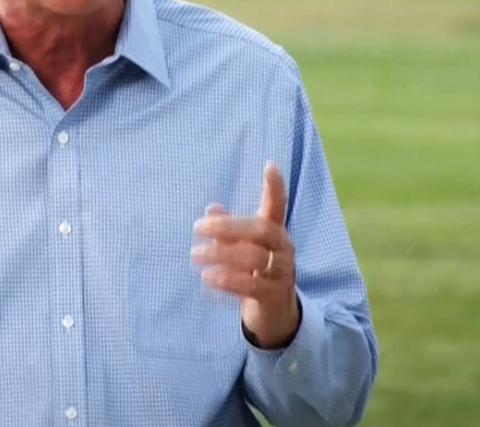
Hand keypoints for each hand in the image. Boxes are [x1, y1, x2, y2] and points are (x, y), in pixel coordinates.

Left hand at [191, 162, 299, 348]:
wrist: (276, 314)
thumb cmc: (255, 272)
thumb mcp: (242, 249)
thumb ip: (228, 230)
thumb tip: (210, 209)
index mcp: (275, 232)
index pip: (278, 205)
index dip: (275, 186)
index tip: (270, 165)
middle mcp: (283, 249)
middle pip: (260, 229)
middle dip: (227, 226)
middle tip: (197, 228)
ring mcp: (282, 273)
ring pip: (253, 257)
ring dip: (220, 254)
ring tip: (195, 255)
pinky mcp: (273, 296)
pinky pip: (249, 285)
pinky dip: (226, 280)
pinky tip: (206, 278)